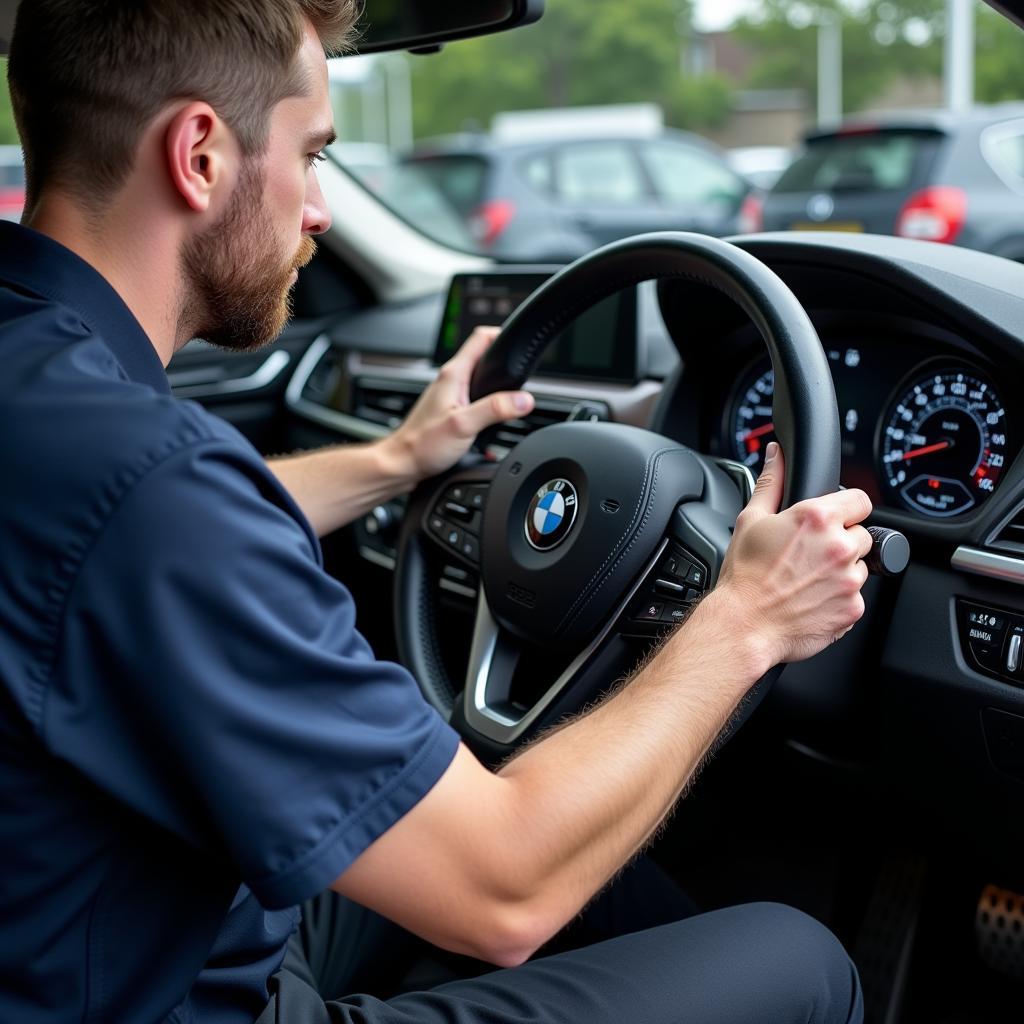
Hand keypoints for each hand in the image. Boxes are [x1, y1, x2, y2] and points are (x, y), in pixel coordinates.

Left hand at [381, 327, 534, 482]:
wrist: (403, 464)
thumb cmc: (423, 444)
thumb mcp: (464, 425)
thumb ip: (495, 409)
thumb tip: (523, 399)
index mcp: (453, 375)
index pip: (481, 338)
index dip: (502, 334)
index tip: (519, 341)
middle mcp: (450, 381)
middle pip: (483, 358)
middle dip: (504, 362)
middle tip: (522, 371)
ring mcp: (449, 395)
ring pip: (479, 380)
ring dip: (497, 384)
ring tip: (513, 394)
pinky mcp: (450, 410)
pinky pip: (474, 398)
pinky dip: (488, 401)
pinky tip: (494, 415)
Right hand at [713, 442, 872, 670]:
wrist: (744, 625)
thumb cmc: (745, 576)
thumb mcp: (750, 520)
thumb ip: (771, 482)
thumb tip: (776, 454)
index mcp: (817, 518)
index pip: (860, 500)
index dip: (845, 509)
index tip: (833, 520)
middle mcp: (839, 547)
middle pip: (861, 535)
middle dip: (841, 542)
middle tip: (809, 556)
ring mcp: (849, 580)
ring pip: (860, 568)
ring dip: (841, 572)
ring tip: (807, 581)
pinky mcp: (853, 609)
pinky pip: (854, 597)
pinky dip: (838, 599)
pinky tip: (811, 600)